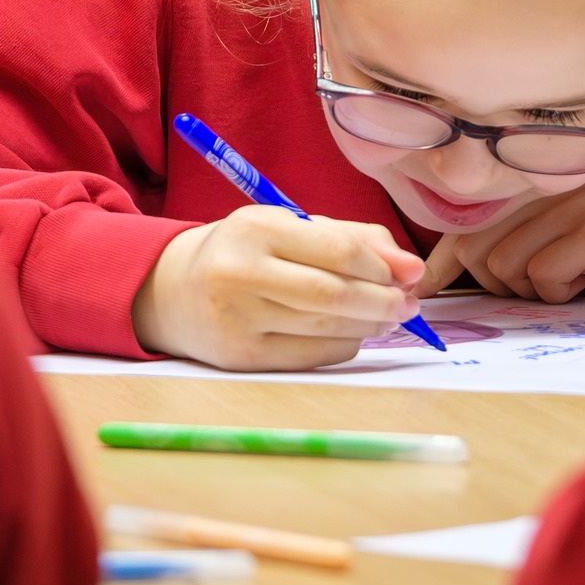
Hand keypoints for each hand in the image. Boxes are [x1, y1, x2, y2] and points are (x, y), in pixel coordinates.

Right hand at [133, 207, 426, 370]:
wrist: (171, 290)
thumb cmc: (245, 252)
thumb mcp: (288, 227)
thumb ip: (350, 238)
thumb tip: (410, 267)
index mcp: (255, 229)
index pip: (338, 252)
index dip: (384, 267)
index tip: (412, 274)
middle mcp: (240, 275)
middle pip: (334, 297)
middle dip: (383, 302)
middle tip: (409, 303)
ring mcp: (237, 321)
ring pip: (326, 330)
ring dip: (370, 326)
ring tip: (387, 316)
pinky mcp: (241, 358)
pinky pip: (312, 356)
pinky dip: (344, 345)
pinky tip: (353, 333)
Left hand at [420, 179, 584, 302]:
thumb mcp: (560, 234)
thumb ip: (518, 241)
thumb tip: (469, 273)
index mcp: (526, 193)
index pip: (464, 225)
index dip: (438, 263)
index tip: (426, 293)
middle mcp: (539, 193)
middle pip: (474, 249)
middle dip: (491, 286)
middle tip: (533, 289)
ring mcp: (565, 209)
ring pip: (504, 265)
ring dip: (529, 291)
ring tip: (566, 282)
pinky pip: (543, 274)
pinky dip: (558, 292)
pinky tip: (583, 281)